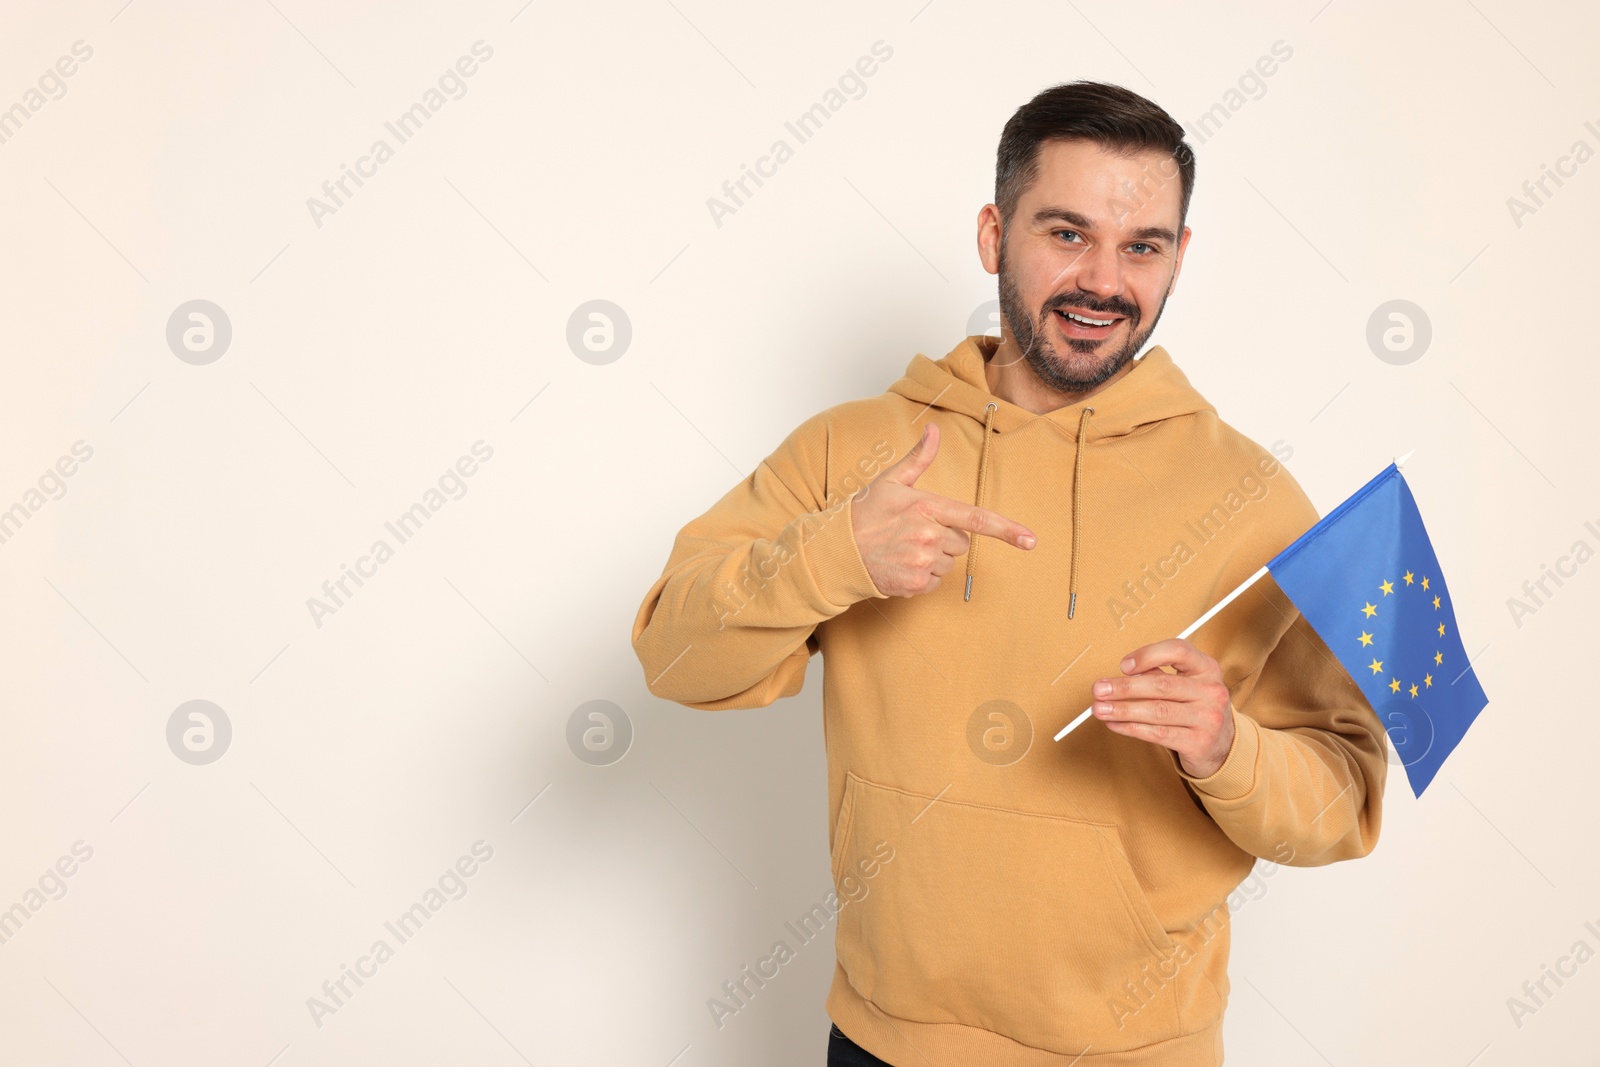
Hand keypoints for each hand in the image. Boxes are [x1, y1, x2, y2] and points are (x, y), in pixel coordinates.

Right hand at [848, 422, 1036, 597]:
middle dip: (944, 538)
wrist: (836, 551)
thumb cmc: (864, 512)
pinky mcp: (914, 584)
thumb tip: (933, 429)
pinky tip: (900, 565)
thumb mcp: (890, 480)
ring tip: (904, 549)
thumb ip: (918, 457)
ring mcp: (921, 562)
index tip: (1030, 540)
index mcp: (927, 507)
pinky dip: (921, 576)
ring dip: (933, 558)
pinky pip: (934, 582)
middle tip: (913, 532)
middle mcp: (928, 536)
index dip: (1006, 530)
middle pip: (960, 542)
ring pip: (948, 563)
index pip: (975, 519)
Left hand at [1091, 639, 1235, 777]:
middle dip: (1124, 687)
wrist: (1223, 745)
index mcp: (1207, 668)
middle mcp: (1211, 691)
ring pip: (1157, 711)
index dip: (1148, 655)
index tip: (1123, 665)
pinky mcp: (1199, 742)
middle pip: (1162, 685)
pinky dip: (1131, 728)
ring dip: (1123, 710)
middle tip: (1098, 689)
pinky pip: (1158, 734)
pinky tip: (1115, 724)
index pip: (1178, 650)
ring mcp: (1208, 718)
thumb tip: (1122, 673)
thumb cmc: (1196, 707)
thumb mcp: (1187, 684)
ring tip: (1099, 709)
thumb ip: (1158, 674)